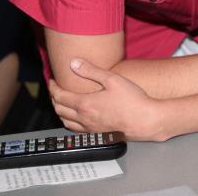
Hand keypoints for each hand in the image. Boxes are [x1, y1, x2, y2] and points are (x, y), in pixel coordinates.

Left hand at [48, 58, 163, 140]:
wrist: (145, 120)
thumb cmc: (132, 100)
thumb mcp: (113, 79)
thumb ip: (91, 71)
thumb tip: (74, 63)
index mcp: (85, 104)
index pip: (60, 96)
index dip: (53, 87)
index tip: (52, 81)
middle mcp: (84, 118)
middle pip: (59, 109)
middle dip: (54, 99)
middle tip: (55, 90)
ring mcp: (90, 128)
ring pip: (65, 122)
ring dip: (59, 112)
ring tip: (61, 104)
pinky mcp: (97, 134)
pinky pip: (76, 130)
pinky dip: (69, 122)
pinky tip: (75, 119)